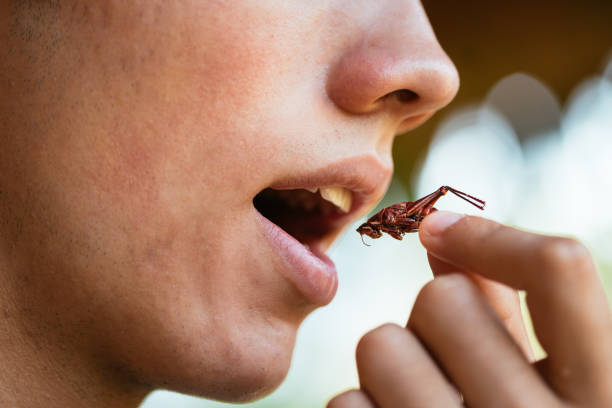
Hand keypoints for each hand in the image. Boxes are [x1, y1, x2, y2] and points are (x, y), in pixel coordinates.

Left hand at [329, 212, 611, 406]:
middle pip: (442, 299)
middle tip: (449, 358)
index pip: (560, 267)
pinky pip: (348, 404)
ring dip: (393, 362)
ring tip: (422, 397)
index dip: (492, 235)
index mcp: (607, 394)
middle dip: (433, 317)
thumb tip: (442, 231)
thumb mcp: (547, 384)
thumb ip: (506, 308)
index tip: (438, 228)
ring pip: (383, 344)